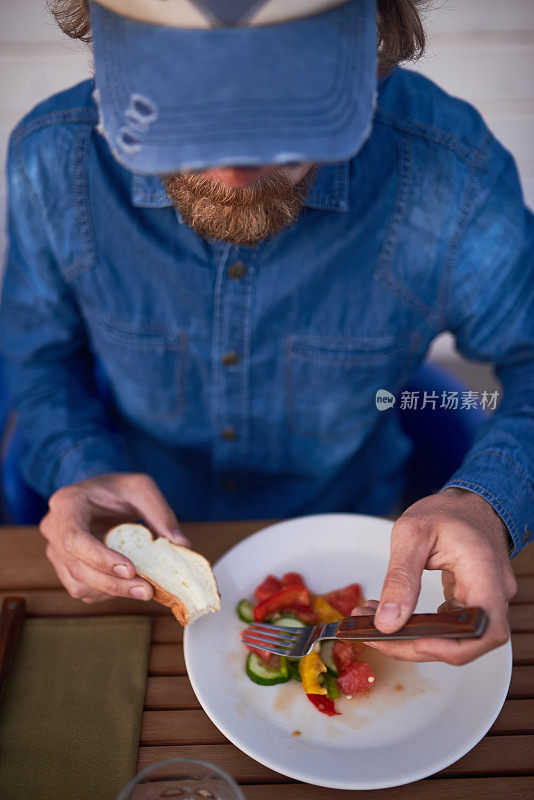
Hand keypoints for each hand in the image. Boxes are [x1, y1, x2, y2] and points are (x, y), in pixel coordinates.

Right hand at [40, 472, 189, 603]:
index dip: (100, 557)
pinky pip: (83, 590)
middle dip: (113, 583)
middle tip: (147, 589)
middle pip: (77, 567)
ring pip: (79, 584)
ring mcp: (56, 552)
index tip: (130, 569)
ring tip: (145, 590)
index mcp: (66, 504)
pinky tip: (130, 586)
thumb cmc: (117, 489)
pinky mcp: (65, 569)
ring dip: (113, 592)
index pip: (74, 538)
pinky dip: (108, 593)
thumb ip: (160, 513)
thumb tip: (182, 546)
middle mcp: (54, 529)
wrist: (98, 495)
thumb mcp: (141, 488)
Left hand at [350, 488, 516, 663]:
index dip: (449, 647)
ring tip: (372, 623)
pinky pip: (451, 626)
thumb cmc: (445, 510)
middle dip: (416, 646)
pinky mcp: (473, 602)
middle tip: (373, 635)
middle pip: (465, 642)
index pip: (482, 630)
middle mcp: (494, 593)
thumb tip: (388, 622)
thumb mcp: (412, 533)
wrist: (467, 502)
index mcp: (484, 573)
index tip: (408, 642)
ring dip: (414, 639)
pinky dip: (422, 628)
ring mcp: (486, 600)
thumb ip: (400, 578)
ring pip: (455, 638)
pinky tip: (392, 616)